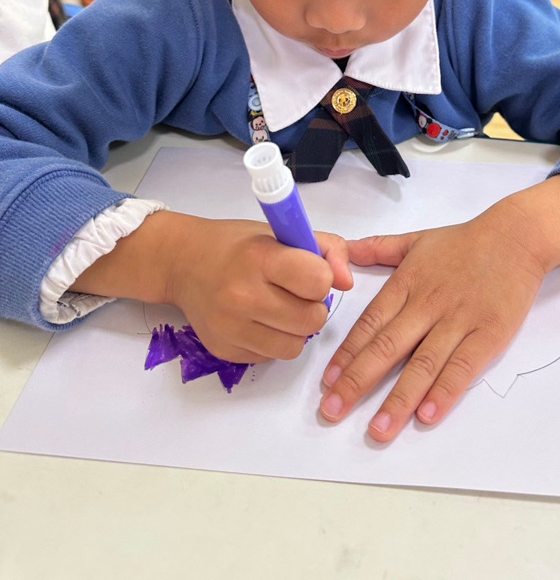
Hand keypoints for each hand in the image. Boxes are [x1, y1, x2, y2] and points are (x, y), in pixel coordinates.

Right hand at [72, 209, 352, 363]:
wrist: (182, 262)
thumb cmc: (238, 245)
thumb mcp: (282, 231)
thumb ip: (326, 249)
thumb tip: (347, 283)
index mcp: (260, 259)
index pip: (318, 281)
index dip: (321, 278)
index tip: (308, 271)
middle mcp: (242, 296)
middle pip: (312, 320)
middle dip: (312, 307)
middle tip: (295, 292)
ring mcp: (230, 328)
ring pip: (296, 346)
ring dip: (296, 329)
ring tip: (278, 307)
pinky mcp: (224, 352)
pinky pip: (271, 358)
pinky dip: (274, 342)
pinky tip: (259, 320)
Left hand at [319, 205, 546, 441]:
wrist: (517, 237)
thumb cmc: (465, 242)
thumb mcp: (416, 240)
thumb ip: (377, 248)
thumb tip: (342, 249)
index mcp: (407, 283)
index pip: (369, 323)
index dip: (346, 354)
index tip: (327, 382)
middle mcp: (428, 304)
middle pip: (388, 346)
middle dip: (357, 382)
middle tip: (333, 410)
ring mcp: (459, 321)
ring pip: (423, 364)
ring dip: (398, 400)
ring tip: (378, 430)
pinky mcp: (489, 334)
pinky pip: (463, 367)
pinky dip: (445, 392)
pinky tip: (426, 416)